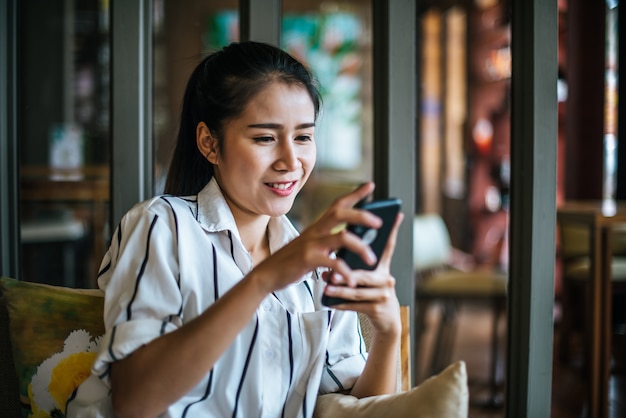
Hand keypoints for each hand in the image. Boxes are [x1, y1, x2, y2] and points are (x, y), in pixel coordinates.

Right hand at [251, 182, 384, 292]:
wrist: (267, 275)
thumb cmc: (292, 261)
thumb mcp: (311, 247)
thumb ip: (329, 243)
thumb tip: (354, 243)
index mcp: (317, 227)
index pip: (338, 204)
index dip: (355, 193)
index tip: (370, 185)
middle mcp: (315, 231)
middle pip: (341, 213)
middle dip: (362, 215)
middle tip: (379, 222)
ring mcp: (312, 244)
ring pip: (343, 237)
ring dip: (361, 248)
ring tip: (371, 260)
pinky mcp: (309, 259)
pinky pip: (334, 263)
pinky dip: (346, 273)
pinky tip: (352, 282)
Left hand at [322, 211, 403, 334]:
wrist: (386, 319)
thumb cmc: (372, 292)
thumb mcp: (369, 275)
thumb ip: (357, 262)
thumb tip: (338, 248)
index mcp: (383, 266)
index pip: (388, 245)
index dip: (392, 230)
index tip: (395, 215)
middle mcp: (387, 278)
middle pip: (365, 274)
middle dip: (347, 273)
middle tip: (331, 271)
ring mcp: (383, 295)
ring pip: (358, 291)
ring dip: (340, 290)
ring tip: (327, 286)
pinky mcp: (377, 309)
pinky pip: (356, 305)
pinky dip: (341, 303)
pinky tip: (329, 300)